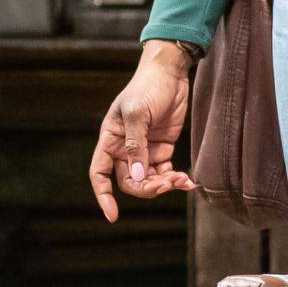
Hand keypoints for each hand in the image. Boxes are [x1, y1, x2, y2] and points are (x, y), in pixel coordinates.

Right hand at [88, 43, 198, 221]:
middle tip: (168, 184)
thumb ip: (137, 145)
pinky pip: (165, 171)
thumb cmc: (147, 86)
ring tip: (182, 180)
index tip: (112, 215)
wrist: (170, 71)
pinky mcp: (162, 147)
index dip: (103, 195)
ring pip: (148, 179)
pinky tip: (188, 180)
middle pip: (130, 181)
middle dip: (147, 188)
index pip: (99, 173)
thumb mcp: (138, 113)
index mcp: (110, 139)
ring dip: (164, 184)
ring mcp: (144, 149)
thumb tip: (137, 177)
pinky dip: (175, 178)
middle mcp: (124, 148)